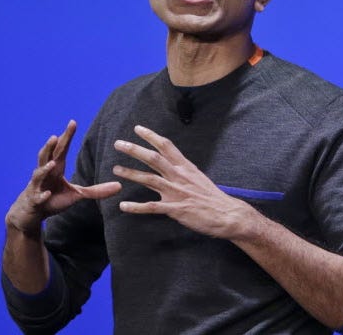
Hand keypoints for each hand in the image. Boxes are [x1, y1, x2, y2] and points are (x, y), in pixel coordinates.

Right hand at [6, 120, 121, 234]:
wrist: (30, 213)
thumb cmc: (53, 198)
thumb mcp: (77, 194)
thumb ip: (96, 190)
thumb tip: (119, 186)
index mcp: (56, 168)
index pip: (61, 149)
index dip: (66, 136)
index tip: (73, 122)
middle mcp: (45, 173)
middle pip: (47, 156)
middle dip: (50, 146)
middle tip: (54, 136)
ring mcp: (38, 186)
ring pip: (38, 174)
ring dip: (44, 169)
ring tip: (53, 163)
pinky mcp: (35, 200)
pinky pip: (38, 197)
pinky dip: (42, 195)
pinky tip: (47, 194)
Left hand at [113, 125, 256, 238]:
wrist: (227, 214)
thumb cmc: (212, 197)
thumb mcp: (198, 177)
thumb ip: (183, 172)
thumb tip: (171, 167)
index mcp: (186, 167)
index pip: (167, 146)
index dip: (151, 136)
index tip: (137, 128)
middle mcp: (179, 176)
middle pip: (154, 158)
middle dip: (135, 150)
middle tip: (118, 144)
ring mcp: (176, 192)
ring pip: (149, 179)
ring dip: (131, 174)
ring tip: (116, 169)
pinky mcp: (175, 209)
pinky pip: (151, 207)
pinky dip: (136, 207)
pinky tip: (123, 206)